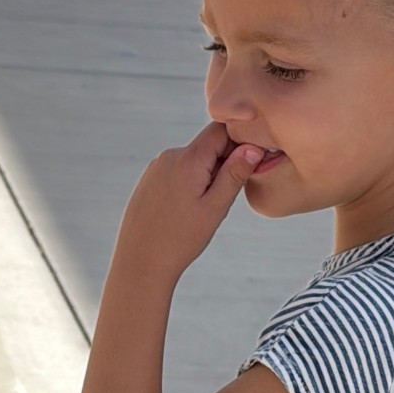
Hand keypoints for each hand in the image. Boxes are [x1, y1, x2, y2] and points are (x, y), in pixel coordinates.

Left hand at [116, 121, 264, 278]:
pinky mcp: (148, 180)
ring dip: (204, 177)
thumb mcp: (215, 208)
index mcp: (188, 160)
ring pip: (191, 161)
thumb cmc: (180, 240)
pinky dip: (187, 184)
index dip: (239, 142)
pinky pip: (176, 172)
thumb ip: (234, 174)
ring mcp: (156, 167)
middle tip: (220, 199)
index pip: (221, 129)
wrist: (141, 262)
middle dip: (221, 165)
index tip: (246, 165)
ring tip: (199, 211)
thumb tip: (253, 147)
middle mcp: (169, 156)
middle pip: (206, 146)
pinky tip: (183, 212)